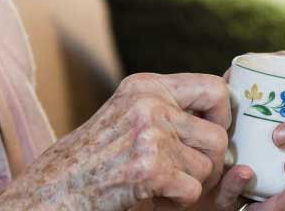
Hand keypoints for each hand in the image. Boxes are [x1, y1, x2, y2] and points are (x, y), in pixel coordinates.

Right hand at [0, 72, 231, 209]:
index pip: (215, 88)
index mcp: (148, 85)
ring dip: (191, 184)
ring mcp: (150, 135)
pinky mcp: (149, 168)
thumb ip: (170, 106)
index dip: (224, 116)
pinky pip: (193, 190)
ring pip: (207, 166)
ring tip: (163, 185)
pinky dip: (178, 201)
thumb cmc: (96, 155)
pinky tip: (154, 196)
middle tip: (189, 173)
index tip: (212, 134)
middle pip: (218, 135)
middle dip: (210, 163)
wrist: (57, 186)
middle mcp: (150, 103)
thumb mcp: (130, 112)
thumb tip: (226, 104)